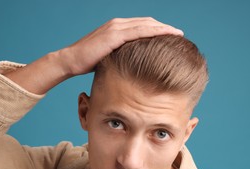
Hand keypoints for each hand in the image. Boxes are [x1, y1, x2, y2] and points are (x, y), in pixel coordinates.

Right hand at [60, 17, 183, 75]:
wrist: (70, 61)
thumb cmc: (87, 62)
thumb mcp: (108, 56)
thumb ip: (121, 55)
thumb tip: (133, 66)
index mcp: (117, 28)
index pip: (142, 25)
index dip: (158, 30)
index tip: (171, 36)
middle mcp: (118, 24)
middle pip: (148, 22)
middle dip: (164, 28)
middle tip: (179, 34)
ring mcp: (116, 28)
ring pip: (146, 24)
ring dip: (164, 28)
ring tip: (178, 34)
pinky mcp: (114, 35)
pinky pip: (140, 31)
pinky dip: (155, 32)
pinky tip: (166, 35)